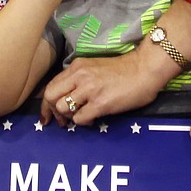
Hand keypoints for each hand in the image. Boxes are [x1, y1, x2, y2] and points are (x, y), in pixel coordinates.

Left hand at [41, 51, 162, 126]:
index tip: (47, 115)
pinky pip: (80, 119)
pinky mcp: (100, 103)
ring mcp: (89, 90)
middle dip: (53, 112)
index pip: (51, 86)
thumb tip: (66, 96)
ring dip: (69, 117)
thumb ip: (78, 79)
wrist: (144, 70)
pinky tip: (93, 119)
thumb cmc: (122, 70)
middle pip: (51, 97)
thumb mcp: (93, 67)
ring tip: (81, 117)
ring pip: (63, 108)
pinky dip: (83, 123)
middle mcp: (79, 76)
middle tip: (62, 120)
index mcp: (76, 67)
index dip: (46, 103)